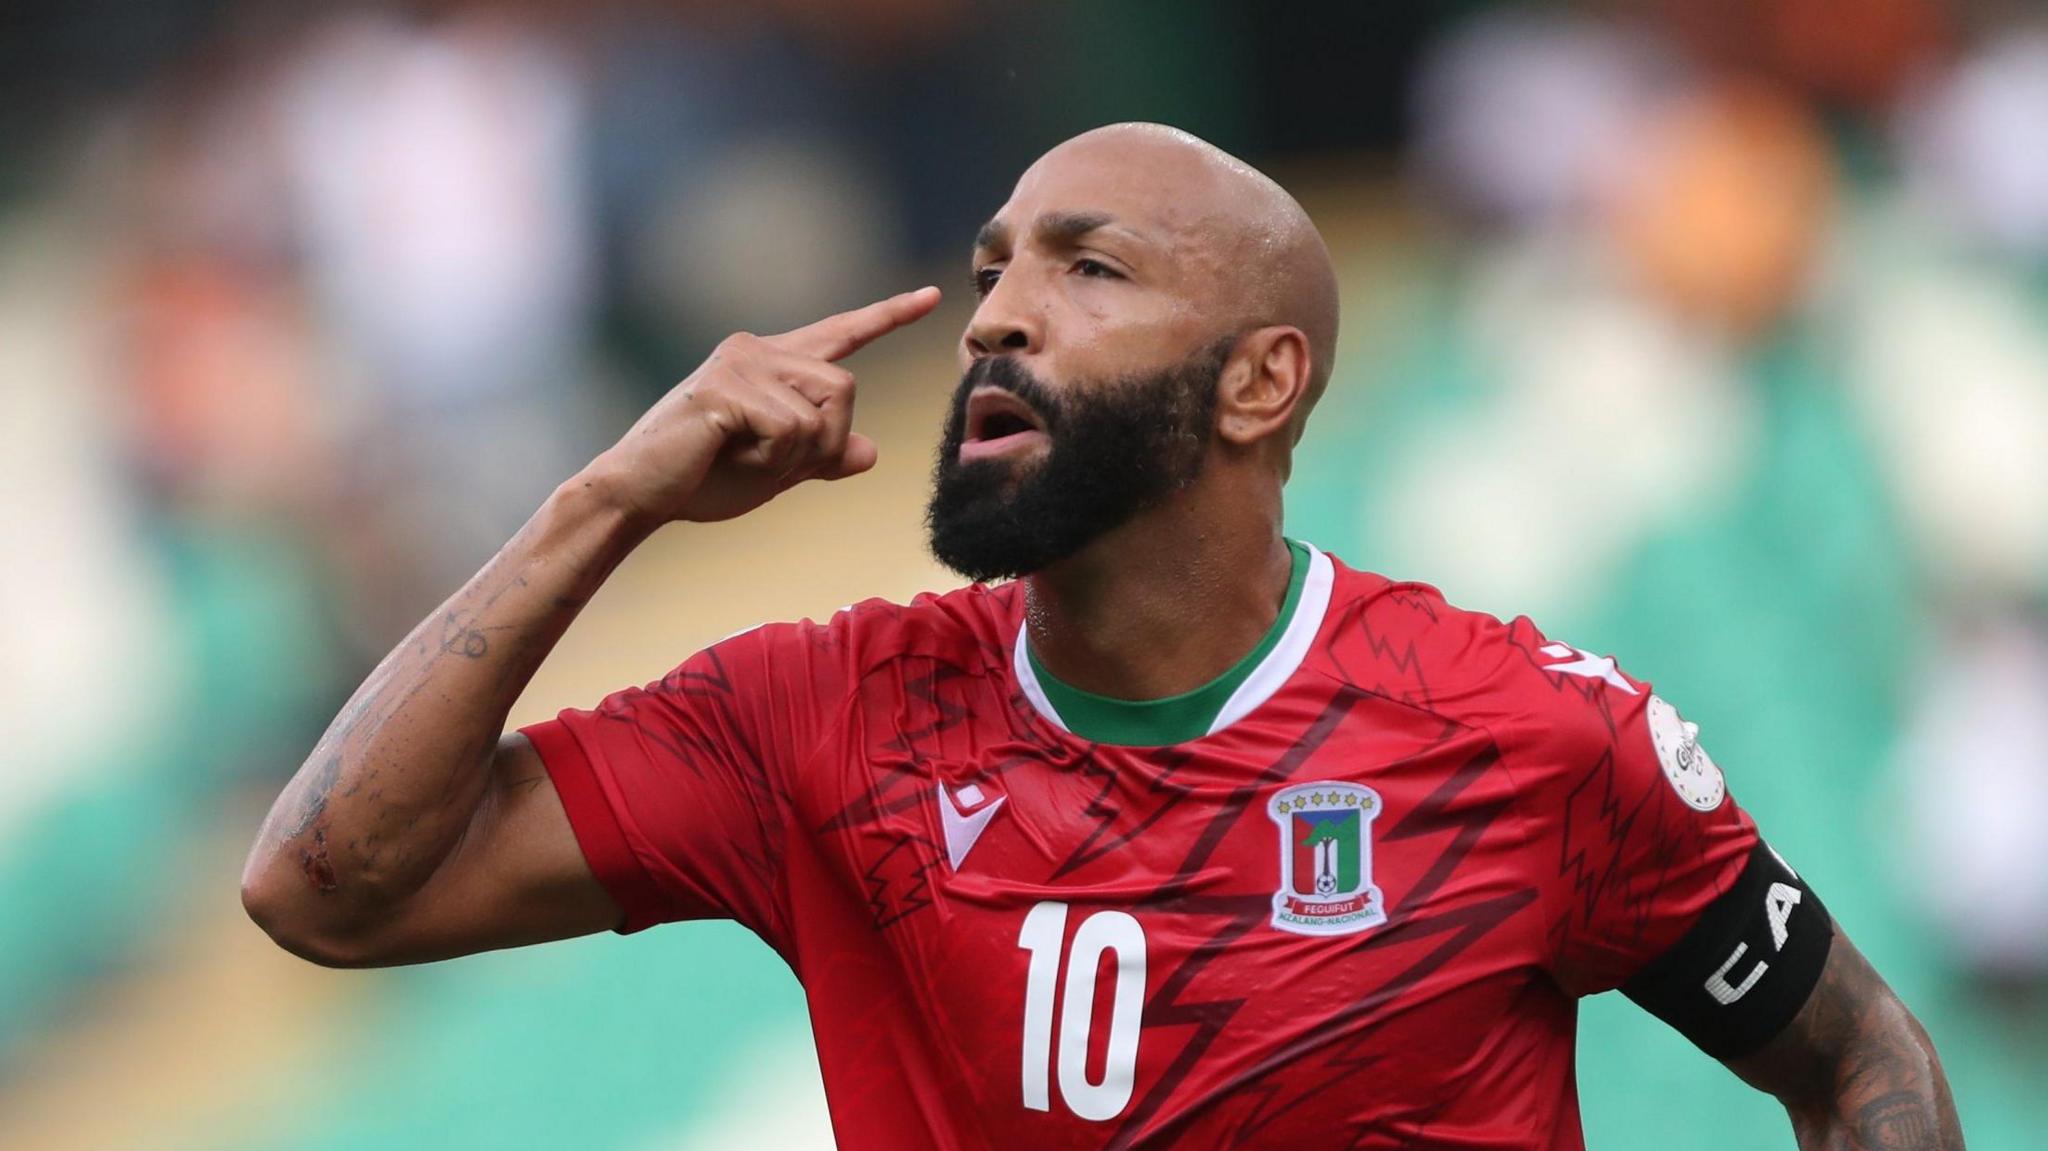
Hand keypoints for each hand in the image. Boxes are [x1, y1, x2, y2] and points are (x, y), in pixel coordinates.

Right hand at [586, 286, 940, 525]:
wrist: (639, 493)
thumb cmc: (702, 479)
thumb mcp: (778, 471)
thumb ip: (822, 456)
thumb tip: (871, 452)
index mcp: (773, 363)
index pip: (842, 333)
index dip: (889, 315)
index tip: (933, 296)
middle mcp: (758, 349)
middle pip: (846, 387)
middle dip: (825, 441)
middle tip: (771, 463)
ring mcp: (740, 362)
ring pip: (822, 412)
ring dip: (795, 455)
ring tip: (742, 456)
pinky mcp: (725, 385)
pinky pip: (790, 430)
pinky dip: (770, 460)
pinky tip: (727, 455)